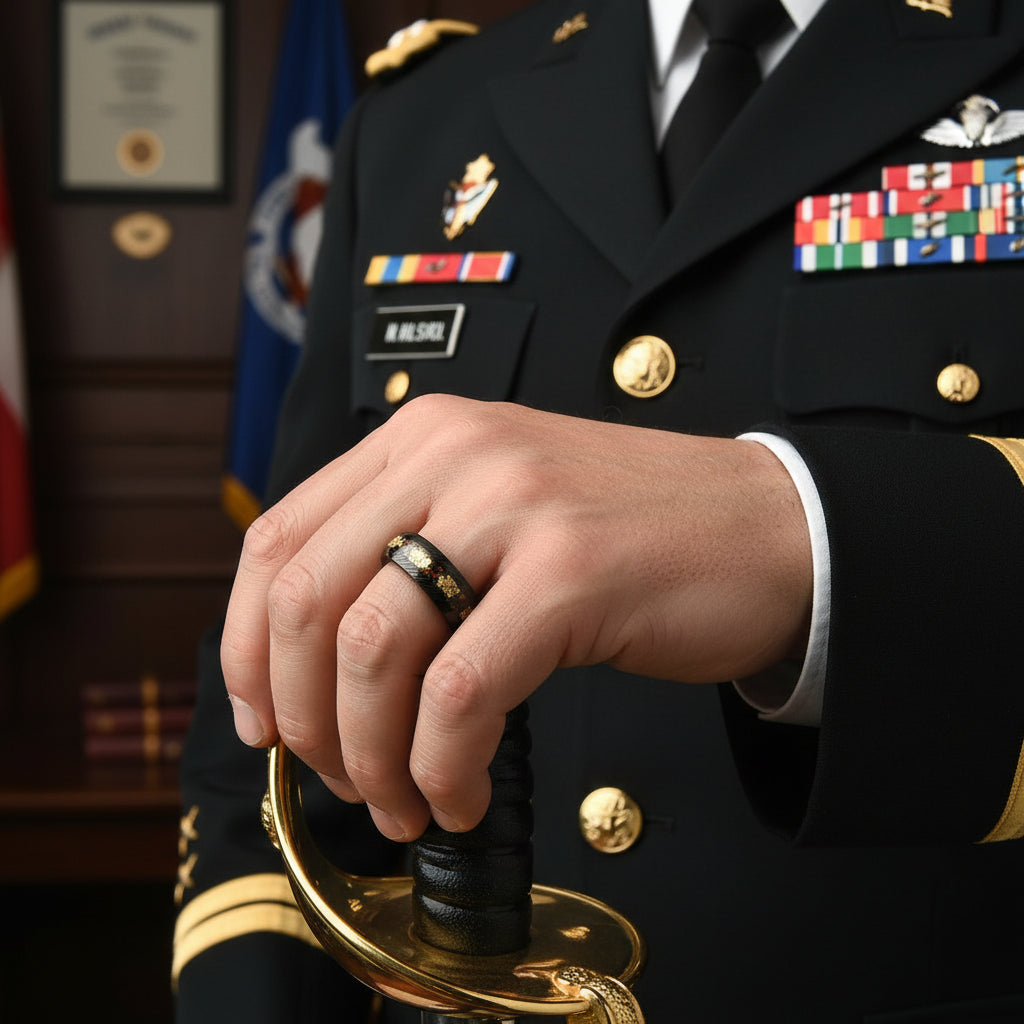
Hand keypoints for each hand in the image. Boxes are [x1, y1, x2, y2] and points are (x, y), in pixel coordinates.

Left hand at [221, 395, 810, 840]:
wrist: (767, 528)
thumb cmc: (629, 537)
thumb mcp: (496, 513)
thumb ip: (408, 553)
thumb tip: (312, 668)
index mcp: (423, 437)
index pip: (277, 537)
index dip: (245, 647)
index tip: (263, 722)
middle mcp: (455, 455)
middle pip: (304, 599)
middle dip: (304, 718)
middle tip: (339, 780)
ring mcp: (514, 507)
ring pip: (371, 650)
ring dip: (370, 756)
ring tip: (404, 802)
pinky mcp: (571, 572)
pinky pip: (460, 693)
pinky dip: (442, 766)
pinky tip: (462, 794)